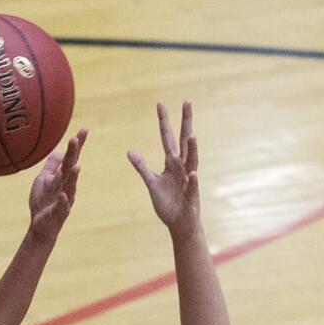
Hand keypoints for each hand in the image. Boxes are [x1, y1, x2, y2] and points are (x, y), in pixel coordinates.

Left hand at [27, 128, 86, 250]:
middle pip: (70, 167)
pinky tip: (63, 195)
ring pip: (70, 186)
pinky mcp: (58, 213)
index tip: (84, 129)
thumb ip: (51, 165)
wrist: (41, 226)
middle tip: (75, 139)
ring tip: (76, 165)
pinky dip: (63, 201)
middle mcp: (65, 186)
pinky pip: (61, 207)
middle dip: (73, 154)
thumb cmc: (43, 201)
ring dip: (73, 176)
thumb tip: (59, 150)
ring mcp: (64, 199)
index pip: (71, 158)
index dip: (77, 145)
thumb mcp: (44, 179)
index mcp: (62, 177)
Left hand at [128, 101, 198, 234]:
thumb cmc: (168, 202)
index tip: (160, 104)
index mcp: (172, 162)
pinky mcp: (191, 195)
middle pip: (184, 140)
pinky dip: (193, 180)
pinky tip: (193, 173)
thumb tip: (130, 151)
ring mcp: (189, 179)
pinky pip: (192, 186)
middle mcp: (182, 166)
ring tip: (192, 135)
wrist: (179, 223)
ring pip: (192, 161)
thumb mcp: (151, 183)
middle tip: (187, 101)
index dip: (163, 121)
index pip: (167, 137)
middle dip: (186, 121)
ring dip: (192, 149)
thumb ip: (142, 167)